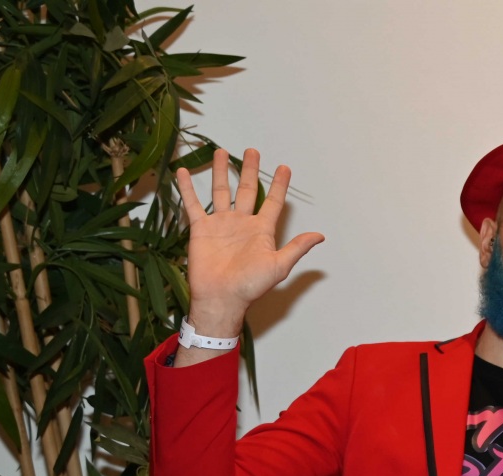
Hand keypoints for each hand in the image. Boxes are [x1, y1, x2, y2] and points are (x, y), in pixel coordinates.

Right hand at [174, 147, 323, 345]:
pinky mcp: (201, 228)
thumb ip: (297, 248)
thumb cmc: (251, 285)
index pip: (273, 202)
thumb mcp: (279, 265)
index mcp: (262, 230)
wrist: (222, 296)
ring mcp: (221, 223)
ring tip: (221, 152)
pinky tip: (182, 171)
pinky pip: (193, 203)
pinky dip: (186, 188)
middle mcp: (242, 223)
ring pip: (221, 191)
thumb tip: (321, 236)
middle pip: (247, 190)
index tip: (285, 168)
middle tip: (253, 151)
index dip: (279, 186)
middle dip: (250, 170)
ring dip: (220, 172)